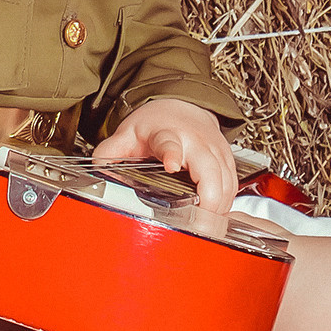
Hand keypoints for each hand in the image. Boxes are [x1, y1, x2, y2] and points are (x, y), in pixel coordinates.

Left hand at [94, 97, 237, 213]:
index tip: (170, 163)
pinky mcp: (227, 158)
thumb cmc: (156, 123)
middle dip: (209, 197)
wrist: (182, 106)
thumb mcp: (127, 134)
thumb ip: (109, 152)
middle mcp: (195, 141)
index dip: (171, 153)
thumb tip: (97, 169)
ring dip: (220, 204)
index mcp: (167, 134)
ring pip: (226, 180)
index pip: (169, 143)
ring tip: (208, 224)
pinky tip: (217, 215)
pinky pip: (232, 183)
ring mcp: (215, 149)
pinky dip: (228, 201)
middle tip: (200, 220)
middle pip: (210, 169)